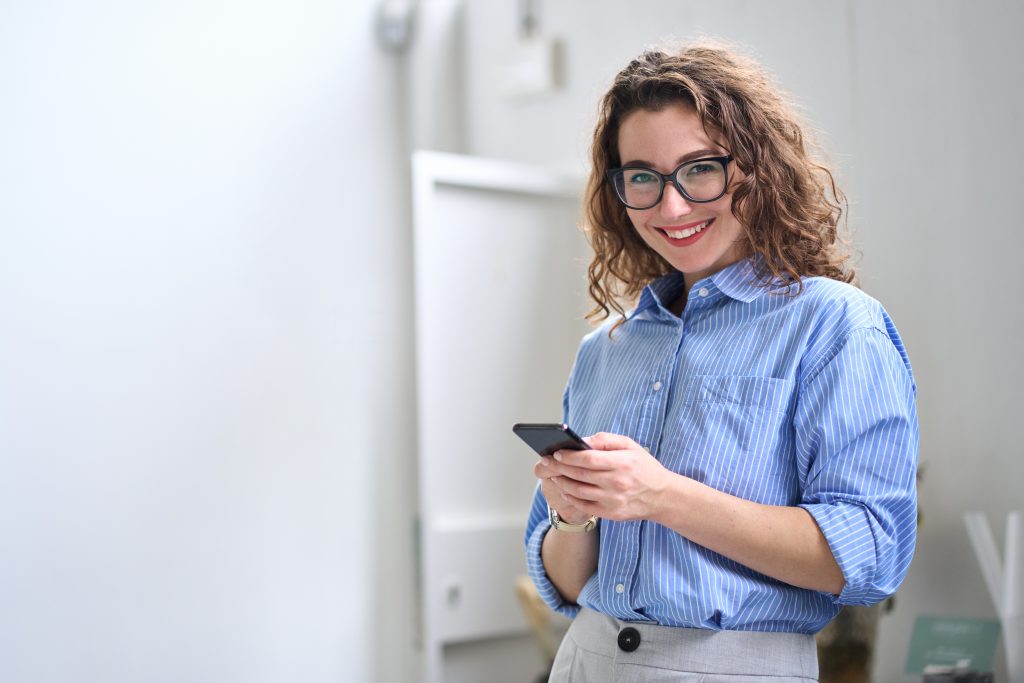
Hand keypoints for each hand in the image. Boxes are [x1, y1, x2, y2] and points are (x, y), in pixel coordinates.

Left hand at [534, 432, 673, 521]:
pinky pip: (585, 506)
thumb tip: (582, 441)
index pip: (588, 459)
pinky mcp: (611, 513)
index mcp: (622, 463)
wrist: (662, 497)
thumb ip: (606, 440)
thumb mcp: (631, 446)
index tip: (557, 452)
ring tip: (554, 474)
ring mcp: (613, 500)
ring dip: (562, 482)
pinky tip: (565, 489)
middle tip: (546, 461)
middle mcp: (617, 483)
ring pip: (578, 491)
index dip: (569, 456)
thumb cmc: (644, 467)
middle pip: (579, 474)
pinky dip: (571, 497)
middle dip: (559, 467)